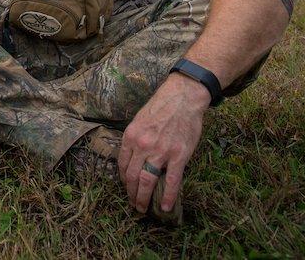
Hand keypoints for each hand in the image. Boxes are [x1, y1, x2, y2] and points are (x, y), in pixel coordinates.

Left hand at [118, 73, 209, 213]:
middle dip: (131, 193)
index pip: (122, 164)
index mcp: (130, 136)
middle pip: (132, 176)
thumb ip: (135, 139)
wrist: (182, 97)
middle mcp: (142, 146)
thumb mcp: (139, 120)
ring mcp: (160, 152)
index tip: (127, 186)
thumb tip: (133, 157)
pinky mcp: (178, 156)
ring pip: (147, 181)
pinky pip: (171, 181)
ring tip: (143, 208)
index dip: (123, 179)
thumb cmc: (161, 106)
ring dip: (143, 198)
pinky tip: (166, 207)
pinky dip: (168, 197)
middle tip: (133, 203)